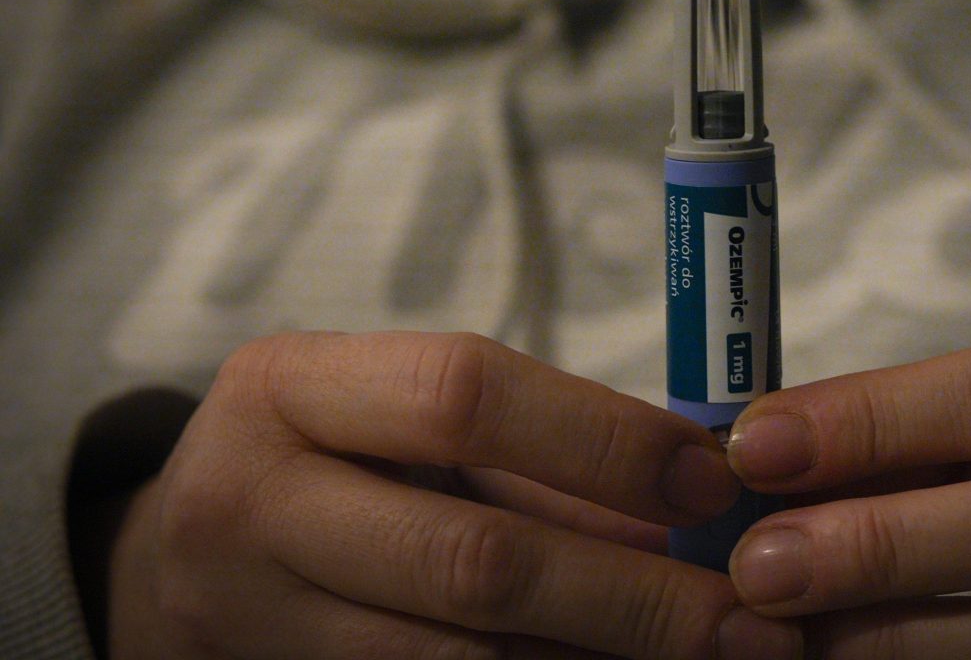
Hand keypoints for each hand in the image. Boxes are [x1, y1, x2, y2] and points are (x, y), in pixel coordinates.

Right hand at [105, 330, 802, 659]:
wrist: (176, 562)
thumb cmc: (329, 460)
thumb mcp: (401, 421)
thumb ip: (538, 452)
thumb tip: (700, 497)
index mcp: (289, 386)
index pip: (467, 393)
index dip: (604, 440)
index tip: (711, 481)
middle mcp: (251, 500)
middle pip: (474, 558)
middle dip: (631, 593)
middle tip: (745, 615)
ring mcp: (252, 622)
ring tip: (710, 654)